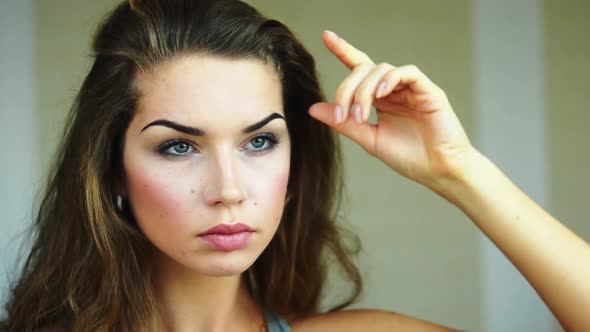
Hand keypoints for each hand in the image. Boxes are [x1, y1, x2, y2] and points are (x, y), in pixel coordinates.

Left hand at [309, 31, 473, 187]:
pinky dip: (389, 80)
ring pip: (381, 70)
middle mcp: (393, 89)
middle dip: (347, 88)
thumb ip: (344, 123)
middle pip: (364, 70)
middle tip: (342, 114)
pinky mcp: (428, 90)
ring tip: (360, 115)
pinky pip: (407, 72)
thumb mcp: (370, 139)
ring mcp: (410, 88)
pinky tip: (380, 95)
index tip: (326, 37)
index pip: (359, 68)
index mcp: (380, 99)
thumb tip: (313, 108)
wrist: (437, 171)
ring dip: (364, 91)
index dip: (343, 50)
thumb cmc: (408, 157)